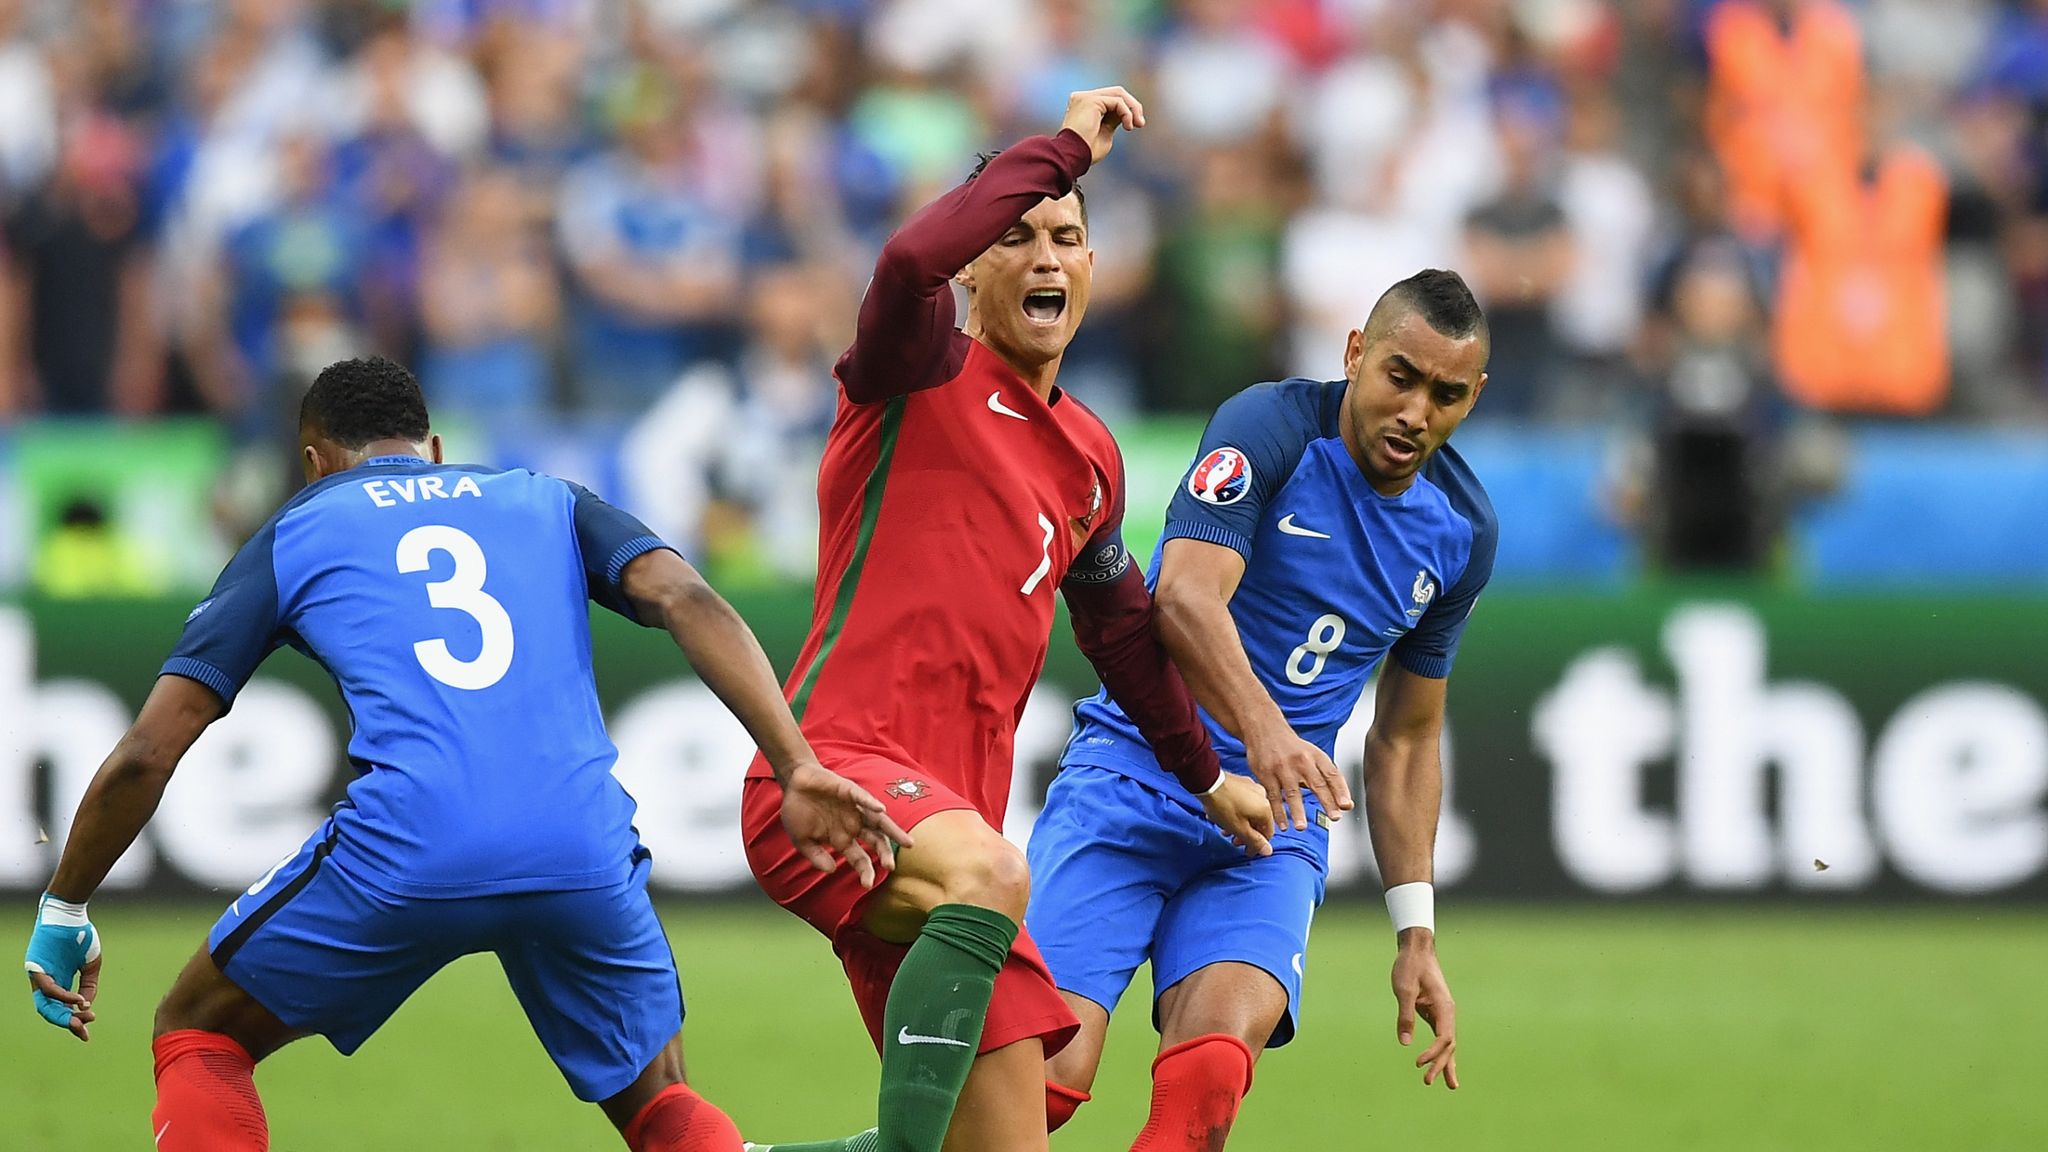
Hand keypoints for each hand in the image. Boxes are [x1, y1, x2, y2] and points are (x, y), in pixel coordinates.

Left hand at [24, 896, 100, 1041]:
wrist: (72, 914)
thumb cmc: (81, 936)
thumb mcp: (91, 966)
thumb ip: (89, 986)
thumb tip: (85, 1006)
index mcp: (59, 982)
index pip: (61, 1009)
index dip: (73, 1022)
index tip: (86, 1034)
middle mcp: (46, 983)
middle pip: (51, 1012)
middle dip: (68, 1024)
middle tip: (84, 1032)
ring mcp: (40, 976)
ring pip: (45, 1005)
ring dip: (64, 1015)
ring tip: (83, 1018)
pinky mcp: (36, 968)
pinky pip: (48, 989)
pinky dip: (63, 997)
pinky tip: (78, 1001)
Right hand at [779, 761, 914, 889]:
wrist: (793, 784)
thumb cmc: (799, 812)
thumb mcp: (802, 840)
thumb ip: (816, 856)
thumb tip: (831, 870)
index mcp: (842, 839)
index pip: (859, 858)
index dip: (865, 870)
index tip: (867, 885)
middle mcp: (853, 825)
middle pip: (876, 841)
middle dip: (884, 854)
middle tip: (891, 867)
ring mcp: (853, 808)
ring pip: (878, 820)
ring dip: (892, 831)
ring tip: (906, 842)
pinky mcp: (848, 790)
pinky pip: (862, 797)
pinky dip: (870, 802)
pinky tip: (880, 809)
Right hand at [1060, 86, 1145, 163]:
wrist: (1074, 157)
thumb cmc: (1087, 152)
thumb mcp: (1105, 132)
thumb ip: (1114, 119)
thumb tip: (1128, 112)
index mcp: (1084, 105)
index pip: (1111, 99)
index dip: (1127, 109)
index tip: (1136, 125)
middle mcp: (1083, 98)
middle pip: (1116, 92)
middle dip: (1133, 106)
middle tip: (1141, 123)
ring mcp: (1085, 97)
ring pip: (1118, 93)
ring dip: (1132, 108)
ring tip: (1137, 125)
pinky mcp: (1091, 100)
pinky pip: (1117, 101)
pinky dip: (1127, 113)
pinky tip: (1128, 126)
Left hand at [1199, 772, 1274, 857]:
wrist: (1208, 781)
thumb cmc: (1223, 806)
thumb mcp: (1239, 828)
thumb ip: (1254, 841)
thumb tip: (1268, 851)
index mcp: (1266, 809)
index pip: (1267, 833)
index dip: (1256, 845)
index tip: (1245, 851)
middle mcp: (1263, 796)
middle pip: (1258, 822)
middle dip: (1245, 835)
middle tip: (1233, 841)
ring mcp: (1253, 788)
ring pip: (1250, 812)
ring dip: (1239, 824)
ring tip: (1224, 830)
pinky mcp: (1243, 783)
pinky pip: (1244, 802)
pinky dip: (1237, 813)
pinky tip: (1223, 816)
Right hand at [1244, 726, 1353, 831]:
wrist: (1265, 730)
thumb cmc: (1292, 748)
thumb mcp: (1313, 756)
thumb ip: (1328, 779)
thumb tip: (1346, 805)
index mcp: (1316, 756)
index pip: (1332, 775)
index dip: (1341, 791)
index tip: (1347, 806)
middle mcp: (1302, 761)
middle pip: (1317, 783)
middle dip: (1327, 801)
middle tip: (1335, 817)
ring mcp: (1283, 768)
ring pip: (1292, 793)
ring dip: (1297, 812)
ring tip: (1302, 827)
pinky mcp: (1267, 774)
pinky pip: (1274, 797)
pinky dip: (1278, 812)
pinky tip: (1283, 825)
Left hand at [1391, 931, 1456, 1089]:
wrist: (1416, 949)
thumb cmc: (1410, 967)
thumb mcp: (1404, 989)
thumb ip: (1405, 1015)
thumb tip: (1405, 1043)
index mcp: (1444, 1007)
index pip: (1444, 1038)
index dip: (1433, 1053)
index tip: (1417, 1062)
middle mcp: (1448, 1012)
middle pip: (1449, 1045)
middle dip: (1441, 1065)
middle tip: (1428, 1082)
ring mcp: (1443, 1013)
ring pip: (1448, 1043)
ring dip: (1446, 1062)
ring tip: (1449, 1085)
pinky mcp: (1436, 1012)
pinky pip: (1441, 1036)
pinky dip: (1441, 1051)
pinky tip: (1439, 1063)